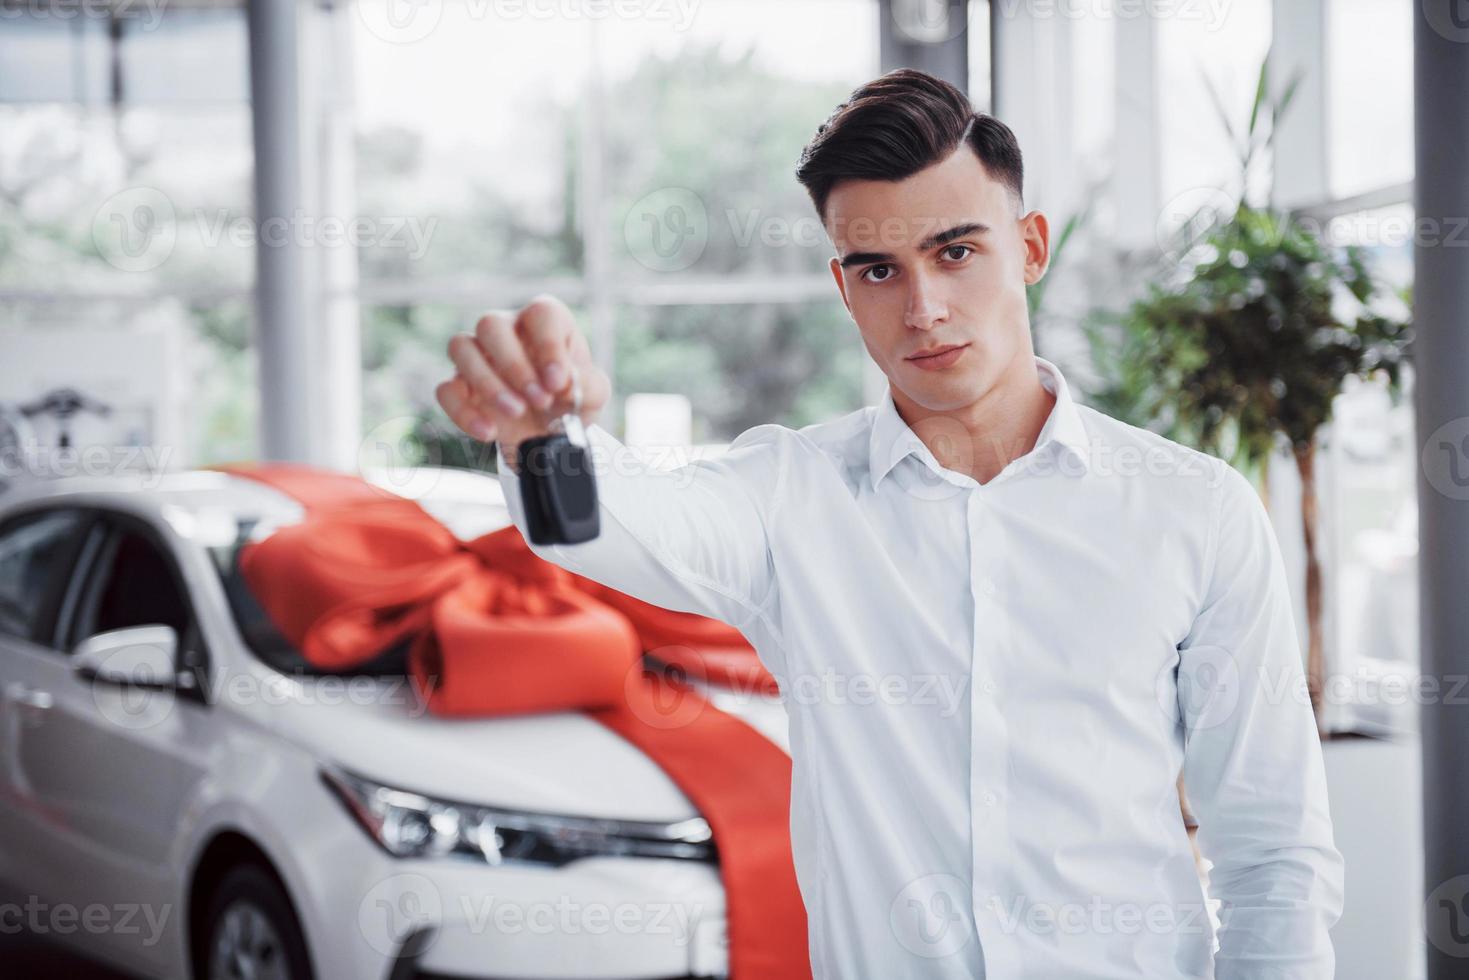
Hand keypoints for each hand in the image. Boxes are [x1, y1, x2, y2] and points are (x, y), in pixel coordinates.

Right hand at [435, 295, 610, 472]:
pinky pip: (445, 389)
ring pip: (460, 347)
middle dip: (514, 366)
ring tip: (516, 413)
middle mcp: (507, 329)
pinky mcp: (459, 386)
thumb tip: (563, 383)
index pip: (540, 314)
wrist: (549, 434)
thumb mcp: (592, 394)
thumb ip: (586, 385)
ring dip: (487, 383)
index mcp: (545, 322)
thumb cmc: (571, 400)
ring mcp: (478, 355)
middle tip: (540, 400)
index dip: (548, 345)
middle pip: (491, 325)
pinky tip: (489, 432)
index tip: (558, 381)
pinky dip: (463, 412)